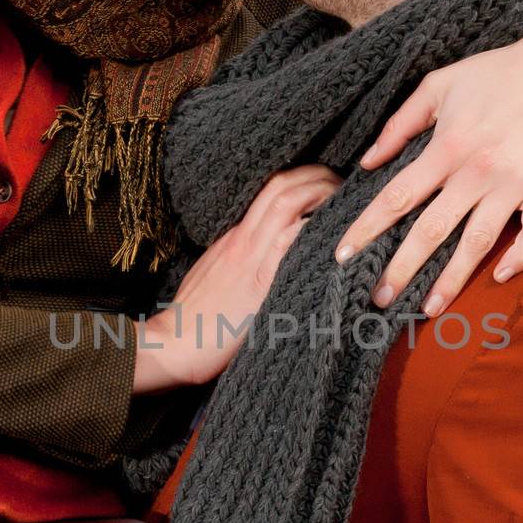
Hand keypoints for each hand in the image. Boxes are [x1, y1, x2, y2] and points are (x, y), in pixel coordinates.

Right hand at [133, 165, 341, 392]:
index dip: (303, 179)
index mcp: (235, 238)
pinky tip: (338, 234)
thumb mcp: (216, 277)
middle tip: (345, 186)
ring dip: (322, 196)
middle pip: (282, 186)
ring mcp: (251, 258)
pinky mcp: (260, 284)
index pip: (271, 191)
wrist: (173, 345)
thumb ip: (241, 260)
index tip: (326, 185)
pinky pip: (290, 243)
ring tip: (348, 204)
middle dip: (318, 177)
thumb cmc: (194, 318)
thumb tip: (269, 256)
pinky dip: (315, 232)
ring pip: (287, 204)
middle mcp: (244, 240)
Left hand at [334, 22, 522, 313]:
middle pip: (432, 229)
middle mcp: (477, 171)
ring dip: (453, 279)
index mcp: (447, 146)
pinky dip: (522, 256)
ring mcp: (514, 183)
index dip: (367, 228)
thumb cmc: (493, 74)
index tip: (344, 255)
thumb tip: (368, 162)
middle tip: (378, 299)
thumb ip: (400, 124)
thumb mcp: (438, 85)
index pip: (397, 196)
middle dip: (402, 268)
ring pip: (478, 240)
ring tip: (428, 309)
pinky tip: (502, 278)